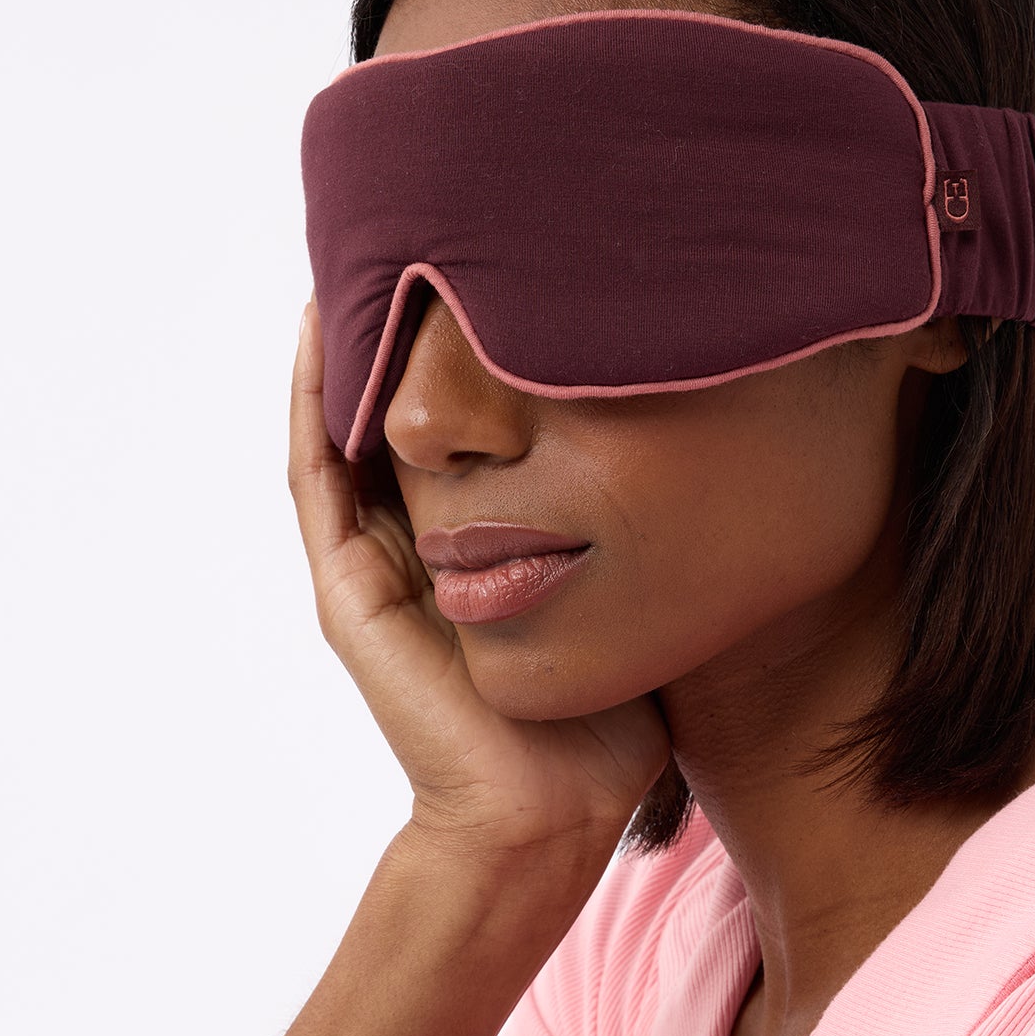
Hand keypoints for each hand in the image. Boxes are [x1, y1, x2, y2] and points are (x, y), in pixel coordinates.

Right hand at [288, 294, 671, 857]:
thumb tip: (720, 446)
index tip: (484, 258)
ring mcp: (371, 567)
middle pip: (391, 408)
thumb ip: (639, 529)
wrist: (552, 816)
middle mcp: (413, 545)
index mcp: (472, 547)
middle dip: (395, 321)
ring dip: (342, 339)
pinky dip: (314, 399)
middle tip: (407, 220)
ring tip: (353, 242)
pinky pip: (317, 473)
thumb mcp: (632, 593)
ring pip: (341, 424)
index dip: (456, 344)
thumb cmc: (610, 721)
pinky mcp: (349, 589)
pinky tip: (323, 323)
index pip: (453, 425)